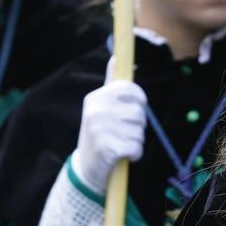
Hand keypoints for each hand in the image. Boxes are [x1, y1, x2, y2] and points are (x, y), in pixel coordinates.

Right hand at [71, 61, 146, 193]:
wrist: (86, 168)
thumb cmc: (100, 134)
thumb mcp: (101, 107)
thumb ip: (112, 85)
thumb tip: (116, 57)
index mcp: (97, 97)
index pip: (132, 90)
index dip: (139, 102)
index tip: (133, 111)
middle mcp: (97, 109)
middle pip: (139, 113)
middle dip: (137, 126)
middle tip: (121, 133)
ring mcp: (100, 128)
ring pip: (140, 132)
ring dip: (135, 142)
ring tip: (119, 144)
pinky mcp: (107, 147)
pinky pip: (137, 148)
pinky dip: (134, 155)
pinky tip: (121, 156)